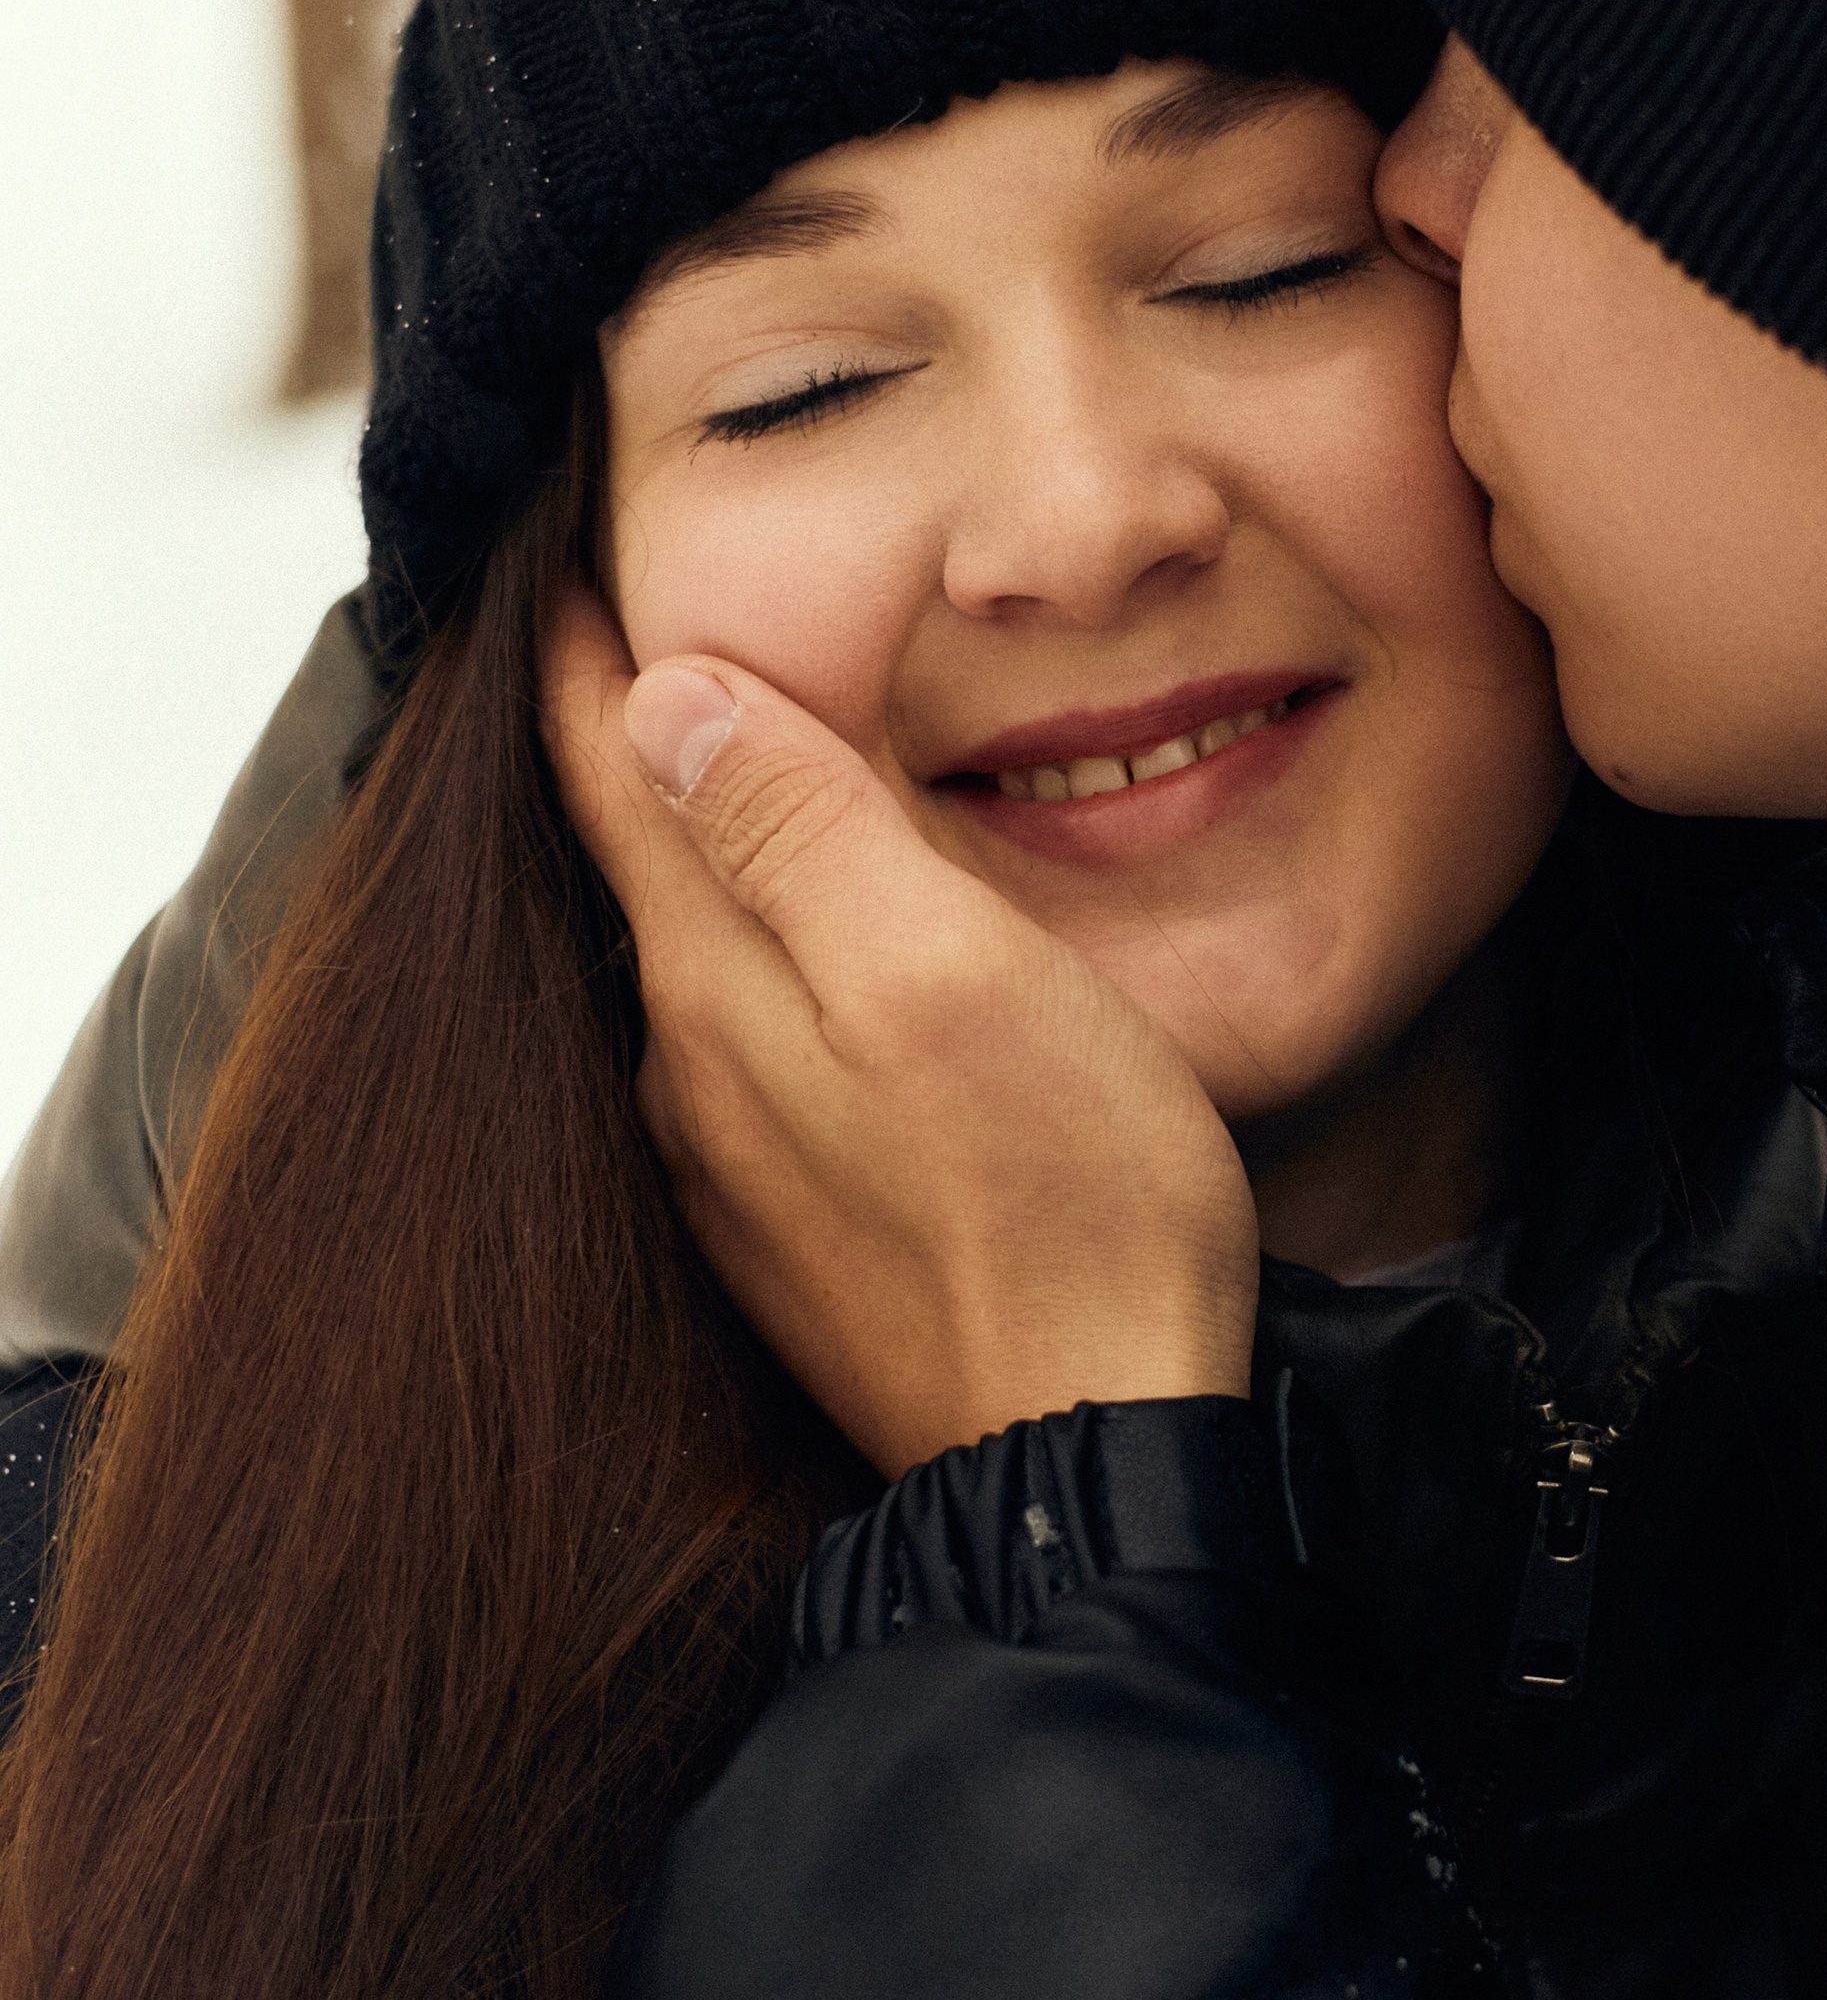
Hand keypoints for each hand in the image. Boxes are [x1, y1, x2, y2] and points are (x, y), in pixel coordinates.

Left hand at [544, 585, 1259, 1474]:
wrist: (1087, 1456)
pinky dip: (763, 973)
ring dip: (704, 862)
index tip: (564, 543)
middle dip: (639, 740)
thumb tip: (663, 699)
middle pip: (638, 863)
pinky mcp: (797, 1237)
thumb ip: (803, 831)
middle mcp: (691, 1075)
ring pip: (694, 965)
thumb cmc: (1064, 1204)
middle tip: (637, 620)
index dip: (592, 647)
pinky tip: (819, 968)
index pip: (616, 768)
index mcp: (717, 984)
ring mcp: (736, 1170)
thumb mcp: (947, 972)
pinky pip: (749, 1058)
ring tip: (736, 769)